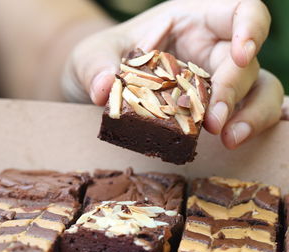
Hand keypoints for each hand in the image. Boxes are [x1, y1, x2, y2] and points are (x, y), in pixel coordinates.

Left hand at [63, 0, 283, 148]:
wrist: (98, 82)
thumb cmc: (103, 57)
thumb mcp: (93, 55)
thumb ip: (96, 67)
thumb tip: (105, 89)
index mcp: (189, 20)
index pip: (239, 11)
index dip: (251, 28)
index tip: (243, 55)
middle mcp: (209, 47)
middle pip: (244, 61)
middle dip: (232, 90)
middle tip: (212, 121)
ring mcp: (213, 77)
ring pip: (256, 88)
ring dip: (250, 113)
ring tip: (227, 138)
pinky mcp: (211, 104)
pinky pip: (242, 111)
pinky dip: (244, 125)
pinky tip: (232, 141)